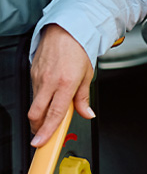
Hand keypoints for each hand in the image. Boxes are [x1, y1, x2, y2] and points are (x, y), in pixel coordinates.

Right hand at [29, 24, 94, 146]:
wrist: (65, 30)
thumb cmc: (78, 49)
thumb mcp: (88, 75)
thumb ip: (84, 98)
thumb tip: (87, 114)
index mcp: (66, 83)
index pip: (55, 113)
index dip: (47, 131)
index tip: (41, 142)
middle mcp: (50, 82)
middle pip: (36, 113)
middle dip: (38, 127)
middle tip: (43, 133)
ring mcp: (38, 78)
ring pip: (34, 104)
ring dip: (39, 113)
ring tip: (50, 112)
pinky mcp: (32, 74)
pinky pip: (34, 92)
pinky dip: (39, 99)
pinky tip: (48, 95)